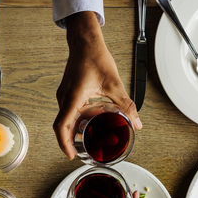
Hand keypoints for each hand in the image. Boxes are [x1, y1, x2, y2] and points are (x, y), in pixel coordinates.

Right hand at [54, 12, 141, 159]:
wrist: (85, 42)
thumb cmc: (95, 57)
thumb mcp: (114, 84)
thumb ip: (125, 105)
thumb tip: (136, 122)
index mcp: (73, 97)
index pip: (62, 126)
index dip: (64, 143)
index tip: (71, 155)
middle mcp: (65, 98)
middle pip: (63, 126)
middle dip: (72, 141)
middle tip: (83, 151)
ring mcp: (64, 95)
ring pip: (66, 119)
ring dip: (75, 130)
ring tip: (88, 138)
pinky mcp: (68, 92)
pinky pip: (69, 111)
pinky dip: (76, 120)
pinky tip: (89, 121)